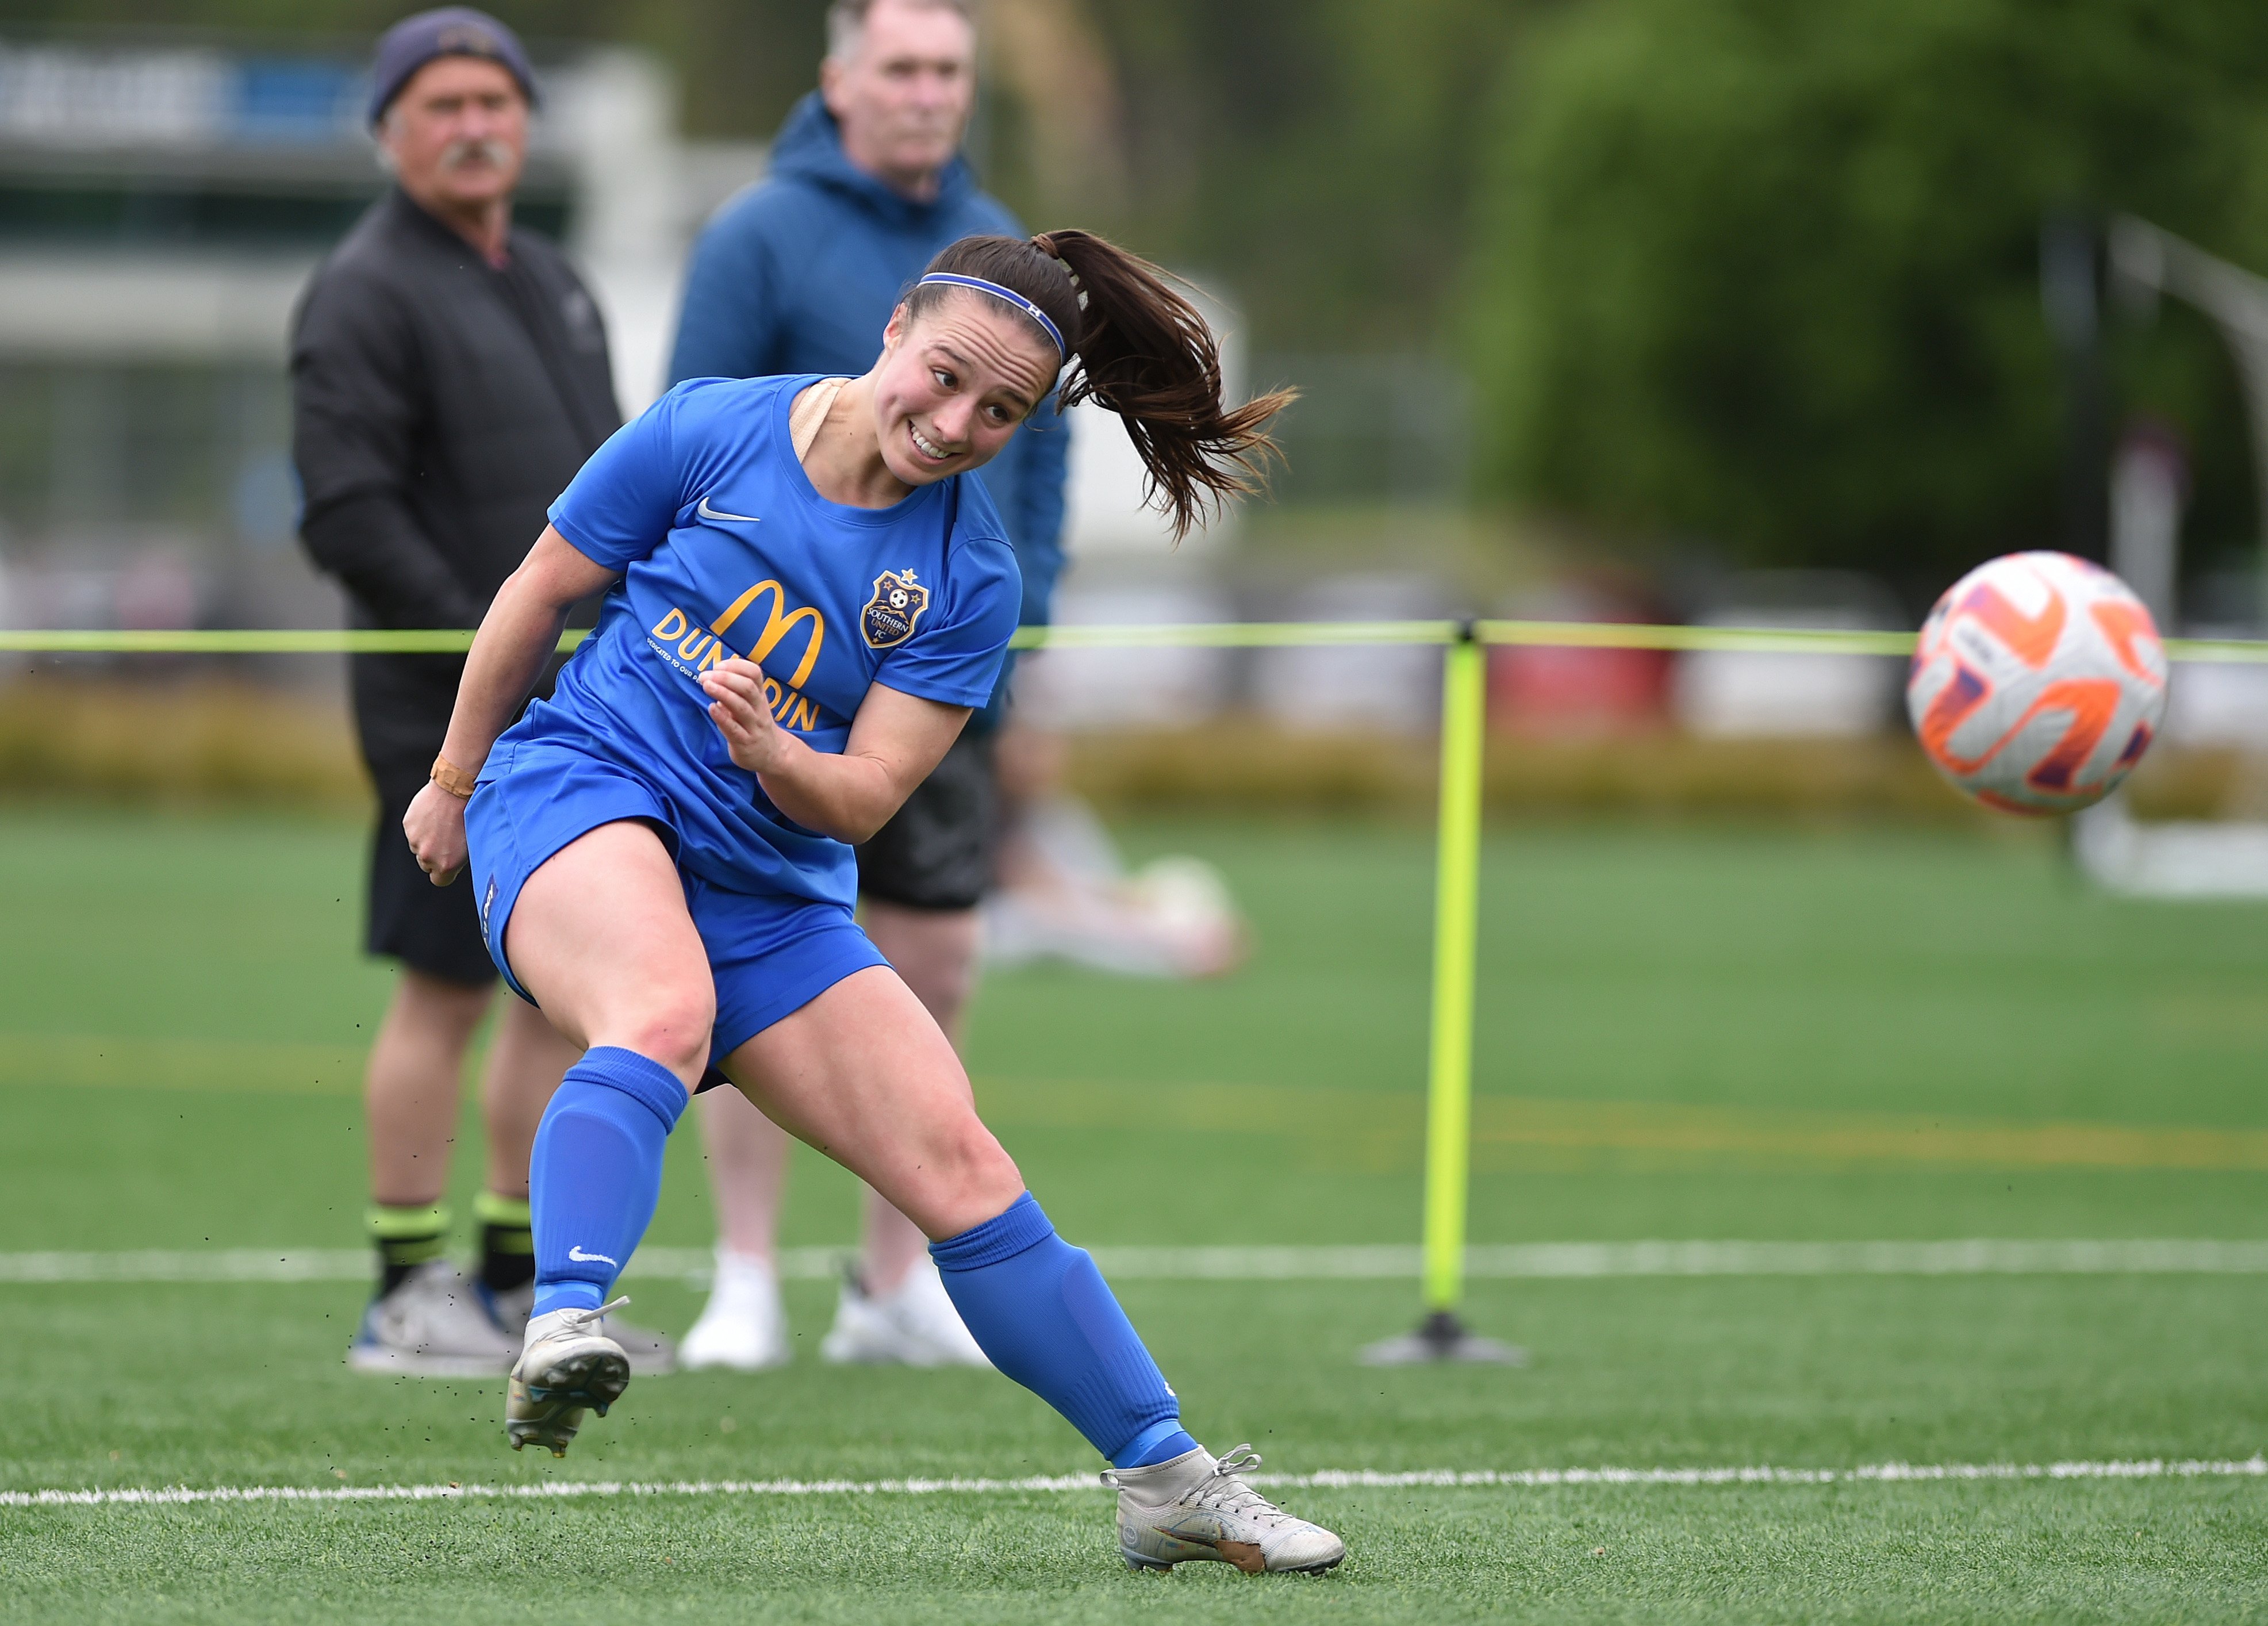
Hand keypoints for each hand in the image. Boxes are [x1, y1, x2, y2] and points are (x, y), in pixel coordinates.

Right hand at [403, 780, 469, 885]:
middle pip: (427, 865)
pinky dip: (420, 826)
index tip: (449, 863)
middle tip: (447, 839)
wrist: (456, 789)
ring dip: (427, 839)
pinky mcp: (408, 825)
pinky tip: (433, 814)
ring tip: (442, 823)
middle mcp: (428, 856)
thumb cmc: (470, 816)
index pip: (439, 881)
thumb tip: (453, 865)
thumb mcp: (471, 844)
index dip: (445, 872)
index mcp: (446, 865)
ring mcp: (415, 841)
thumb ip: (458, 860)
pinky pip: (413, 831)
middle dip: (435, 855)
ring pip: (418, 847)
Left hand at [700, 656, 791, 775]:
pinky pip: (734, 729)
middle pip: (747, 687)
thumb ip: (733, 691)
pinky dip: (722, 717)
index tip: (717, 666)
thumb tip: (712, 676)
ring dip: (723, 693)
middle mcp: (759, 708)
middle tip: (705, 676)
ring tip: (706, 685)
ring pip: (741, 707)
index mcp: (759, 695)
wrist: (772, 754)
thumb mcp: (749, 704)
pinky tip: (711, 708)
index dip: (735, 665)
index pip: (754, 673)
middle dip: (725, 678)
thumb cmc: (754, 725)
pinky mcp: (745, 743)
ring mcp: (753, 726)